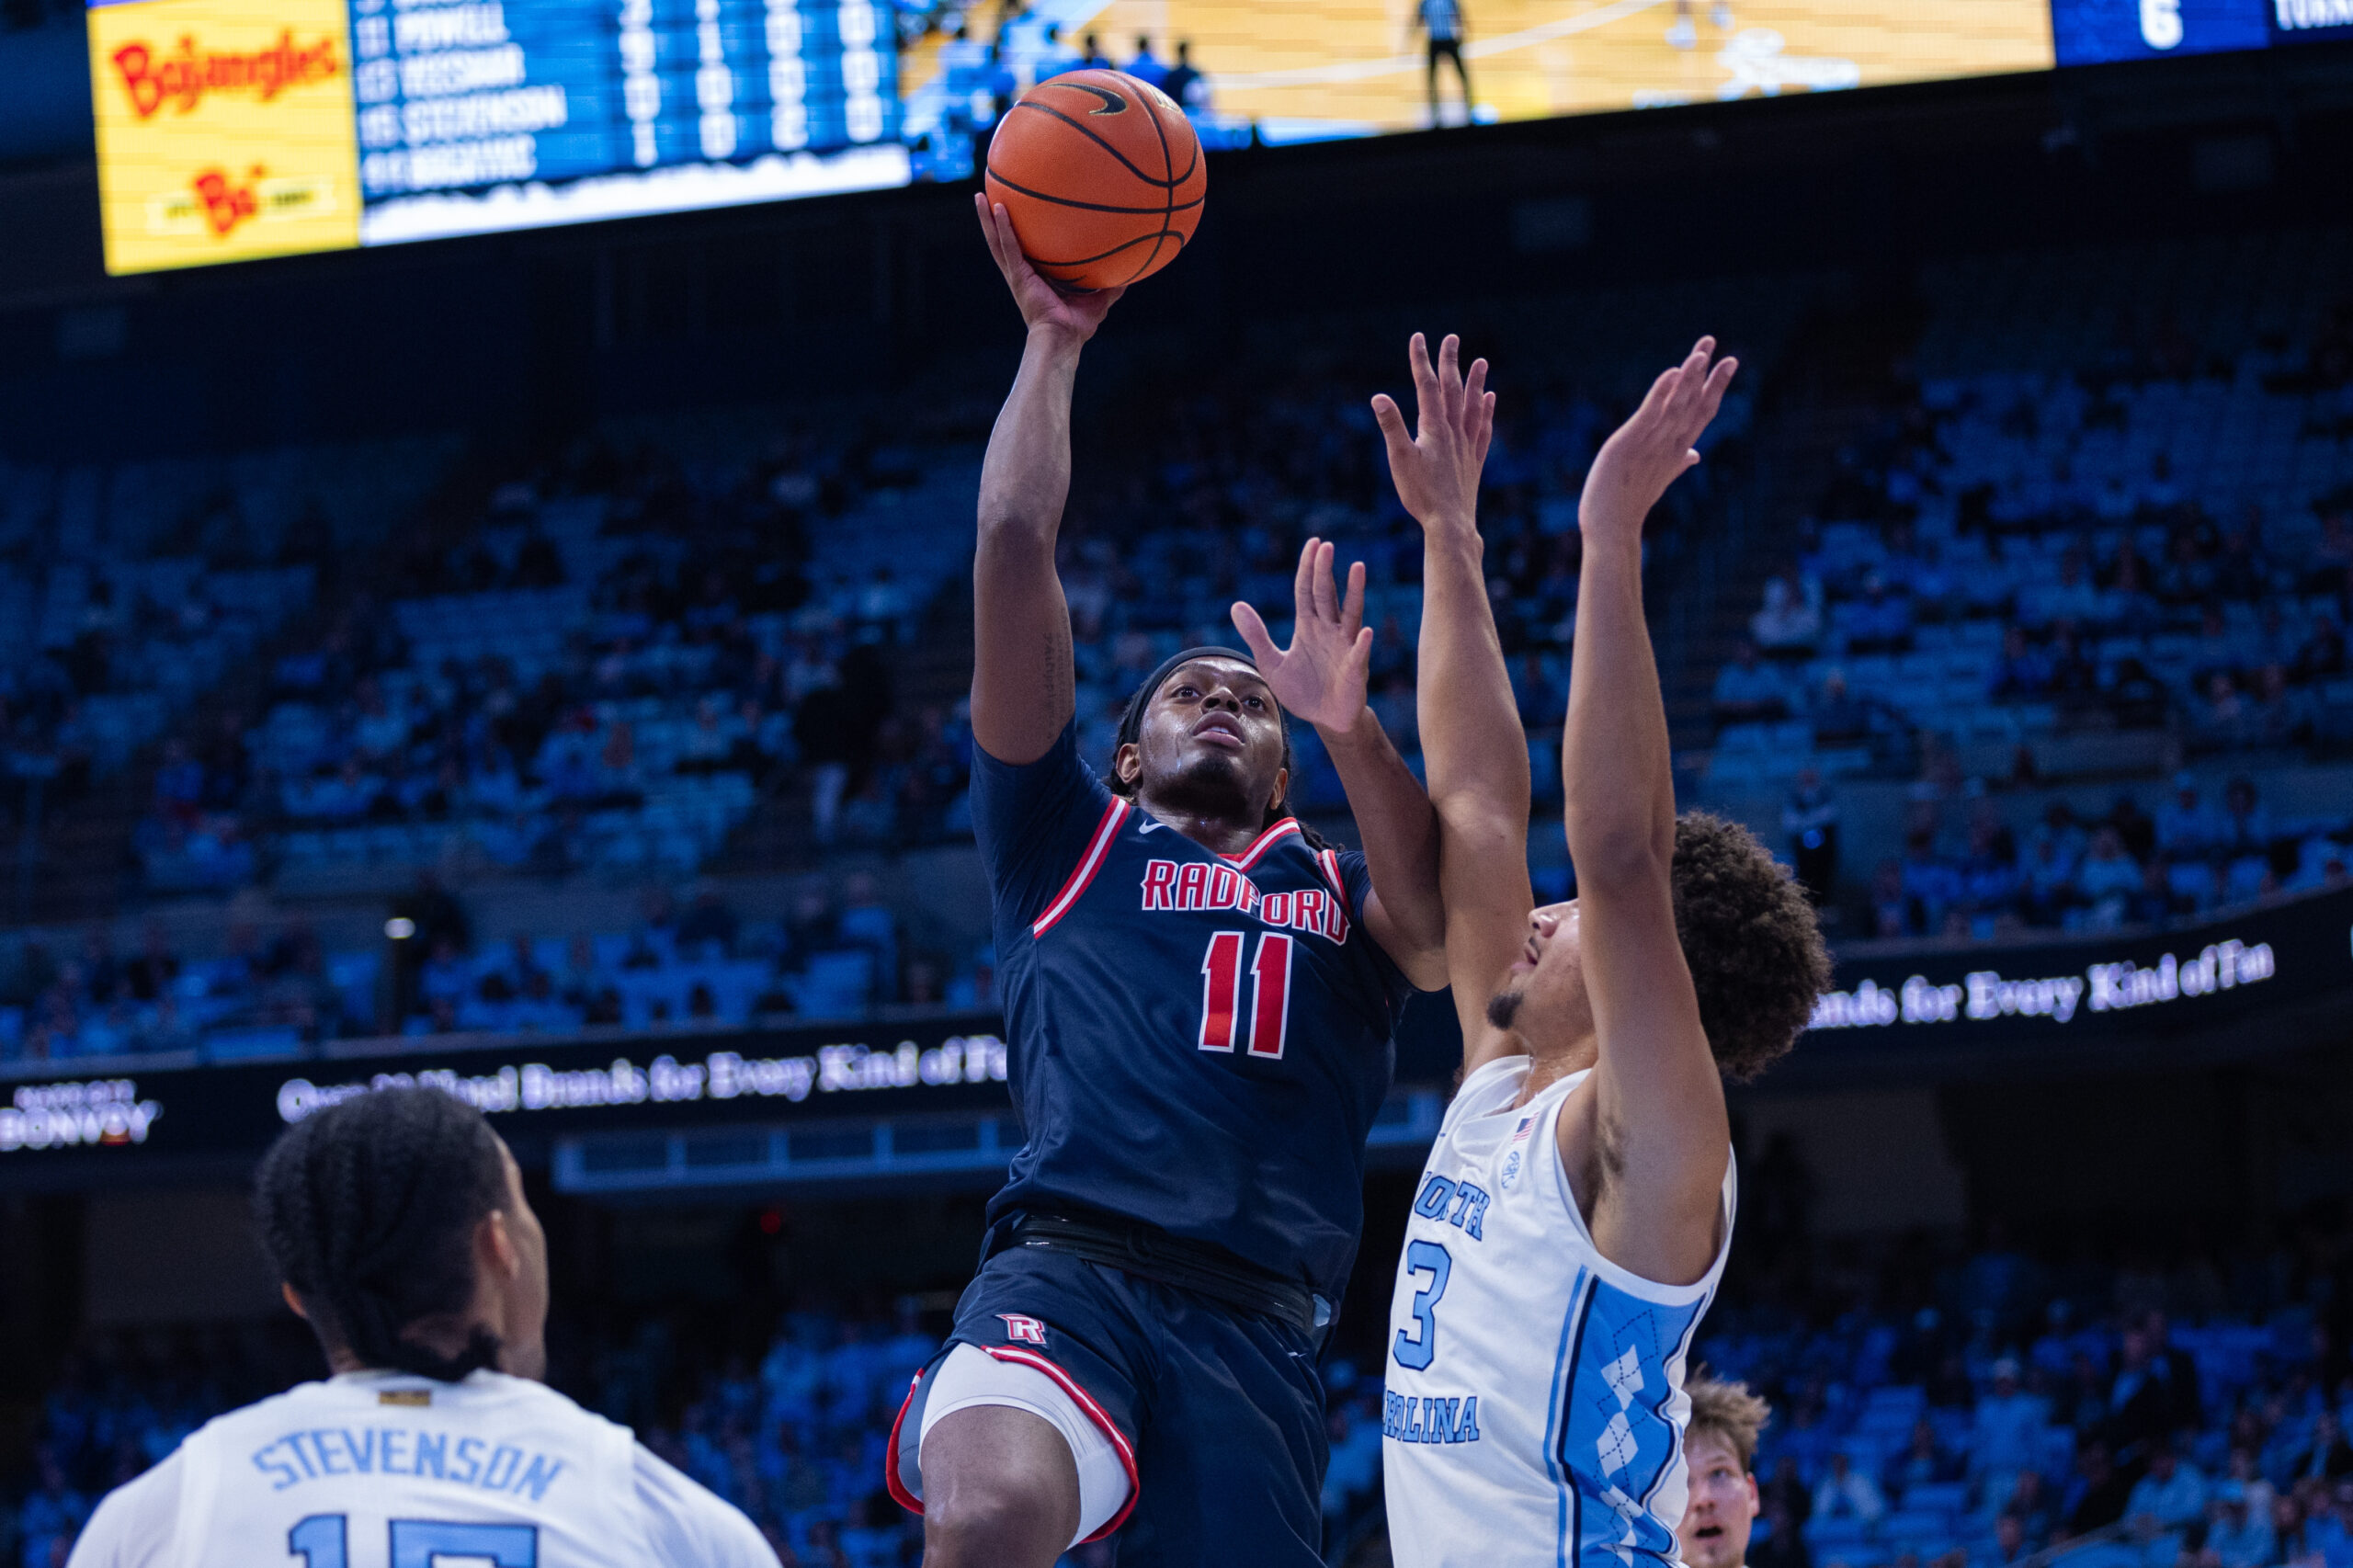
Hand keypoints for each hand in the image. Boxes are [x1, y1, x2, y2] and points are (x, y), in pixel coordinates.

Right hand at [975, 194, 1124, 341]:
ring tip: (978, 195)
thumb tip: (1131, 273)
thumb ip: (1111, 285)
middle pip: (1003, 240)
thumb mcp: (1099, 300)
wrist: (1063, 339)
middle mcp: (1021, 273)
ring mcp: (1017, 274)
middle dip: (993, 219)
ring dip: (986, 218)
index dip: (1017, 232)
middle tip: (987, 196)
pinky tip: (999, 208)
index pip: (1024, 250)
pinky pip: (1008, 247)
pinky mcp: (1018, 276)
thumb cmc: (1077, 326)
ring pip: (996, 240)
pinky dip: (1002, 227)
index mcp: (1035, 277)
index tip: (1015, 212)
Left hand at [1230, 538, 1373, 732]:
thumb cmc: (1302, 689)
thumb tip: (1235, 605)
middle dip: (1325, 571)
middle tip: (1326, 546)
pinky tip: (1365, 632)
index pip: (1307, 590)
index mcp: (1308, 626)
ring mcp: (1345, 647)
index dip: (1308, 568)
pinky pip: (1359, 654)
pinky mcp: (1355, 670)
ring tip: (1357, 567)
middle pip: (1326, 595)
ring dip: (1354, 592)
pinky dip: (1362, 644)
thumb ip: (1256, 635)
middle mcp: (1329, 630)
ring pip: (1351, 614)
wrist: (1325, 719)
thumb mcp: (1272, 662)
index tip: (1313, 543)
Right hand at [1371, 332, 1494, 533]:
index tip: (1418, 338)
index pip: (1426, 386)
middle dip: (1450, 363)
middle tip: (1451, 338)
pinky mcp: (1474, 461)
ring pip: (1474, 406)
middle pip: (1453, 390)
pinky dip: (1487, 412)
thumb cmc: (1421, 495)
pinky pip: (1483, 429)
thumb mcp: (1400, 460)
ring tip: (1481, 362)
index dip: (1421, 361)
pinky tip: (1490, 400)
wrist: (1451, 525)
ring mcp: (1467, 446)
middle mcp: (1454, 432)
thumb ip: (1391, 427)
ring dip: (1476, 382)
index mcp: (1434, 429)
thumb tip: (1378, 397)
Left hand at [1580, 336, 1736, 542]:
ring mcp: (1650, 444)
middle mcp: (1669, 444)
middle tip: (1712, 342)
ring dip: (1689, 378)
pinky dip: (1660, 393)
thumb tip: (1695, 455)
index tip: (1728, 362)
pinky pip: (1649, 414)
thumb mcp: (1659, 477)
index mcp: (1677, 449)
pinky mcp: (1628, 444)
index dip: (1715, 386)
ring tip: (1701, 353)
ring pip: (1676, 405)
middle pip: (1693, 403)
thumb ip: (1679, 461)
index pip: (1701, 412)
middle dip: (1705, 373)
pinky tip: (1672, 373)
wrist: (1612, 531)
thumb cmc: (1630, 505)